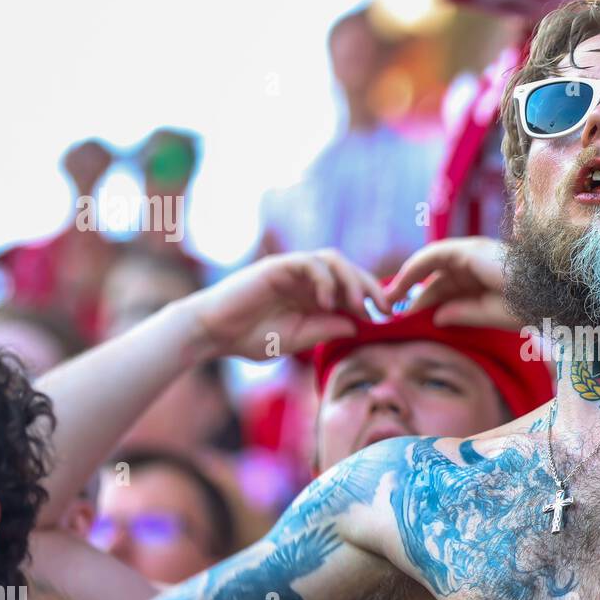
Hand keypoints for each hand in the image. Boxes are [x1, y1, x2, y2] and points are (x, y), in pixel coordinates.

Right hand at [182, 250, 389, 361]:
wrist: (212, 333)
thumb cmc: (249, 338)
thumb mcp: (297, 338)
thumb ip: (325, 330)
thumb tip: (357, 324)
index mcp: (313, 295)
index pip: (350, 287)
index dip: (372, 298)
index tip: (387, 317)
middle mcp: (306, 279)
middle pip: (349, 270)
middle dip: (372, 287)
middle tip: (385, 308)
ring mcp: (292, 270)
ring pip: (334, 260)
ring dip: (353, 280)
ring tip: (359, 305)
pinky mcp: (278, 266)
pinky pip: (311, 263)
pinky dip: (325, 280)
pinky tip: (327, 302)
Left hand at [385, 237, 520, 330]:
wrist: (547, 294)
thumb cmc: (527, 306)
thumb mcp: (488, 315)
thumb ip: (462, 313)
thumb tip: (437, 317)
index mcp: (481, 277)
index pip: (445, 288)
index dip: (425, 302)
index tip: (407, 318)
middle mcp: (474, 262)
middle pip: (435, 278)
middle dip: (412, 294)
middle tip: (391, 312)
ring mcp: (471, 252)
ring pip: (430, 264)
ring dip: (407, 280)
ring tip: (388, 299)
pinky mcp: (468, 249)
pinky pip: (433, 256)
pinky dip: (414, 269)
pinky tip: (400, 285)